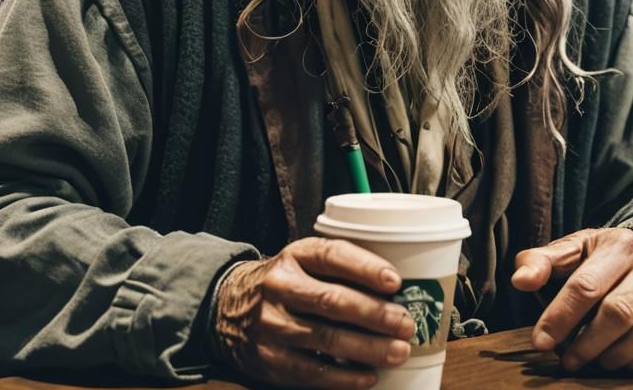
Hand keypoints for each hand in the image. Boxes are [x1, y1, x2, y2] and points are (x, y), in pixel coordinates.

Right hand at [214, 237, 415, 388]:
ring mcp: (273, 325)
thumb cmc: (283, 281)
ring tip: (398, 351)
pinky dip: (344, 377)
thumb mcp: (302, 260)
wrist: (227, 307)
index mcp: (295, 255)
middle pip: (333, 301)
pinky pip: (312, 372)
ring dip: (368, 348)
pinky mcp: (269, 360)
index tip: (395, 281)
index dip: (365, 267)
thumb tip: (394, 288)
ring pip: (327, 339)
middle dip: (375, 314)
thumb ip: (338, 268)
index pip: (332, 255)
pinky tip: (369, 376)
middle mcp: (281, 286)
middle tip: (405, 323)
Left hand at [512, 227, 632, 372]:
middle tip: (566, 360)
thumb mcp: (575, 251)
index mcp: (620, 244)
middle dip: (586, 343)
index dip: (560, 316)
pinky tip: (622, 363)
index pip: (585, 285)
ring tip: (592, 363)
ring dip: (614, 357)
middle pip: (617, 312)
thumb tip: (519, 280)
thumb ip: (543, 262)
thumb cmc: (607, 260)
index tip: (540, 342)